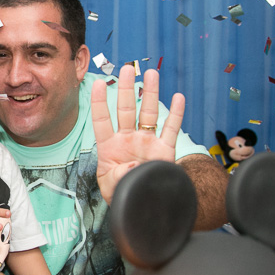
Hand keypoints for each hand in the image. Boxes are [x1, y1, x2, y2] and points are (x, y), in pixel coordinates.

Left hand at [92, 65, 183, 203]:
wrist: (144, 206)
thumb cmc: (123, 194)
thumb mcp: (112, 187)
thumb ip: (119, 175)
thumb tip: (133, 163)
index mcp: (109, 147)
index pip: (102, 120)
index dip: (99, 102)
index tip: (96, 84)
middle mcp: (128, 140)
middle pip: (126, 109)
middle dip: (126, 89)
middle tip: (127, 69)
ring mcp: (147, 142)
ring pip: (149, 113)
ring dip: (150, 93)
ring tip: (150, 73)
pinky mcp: (165, 150)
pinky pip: (171, 129)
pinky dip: (176, 113)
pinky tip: (178, 97)